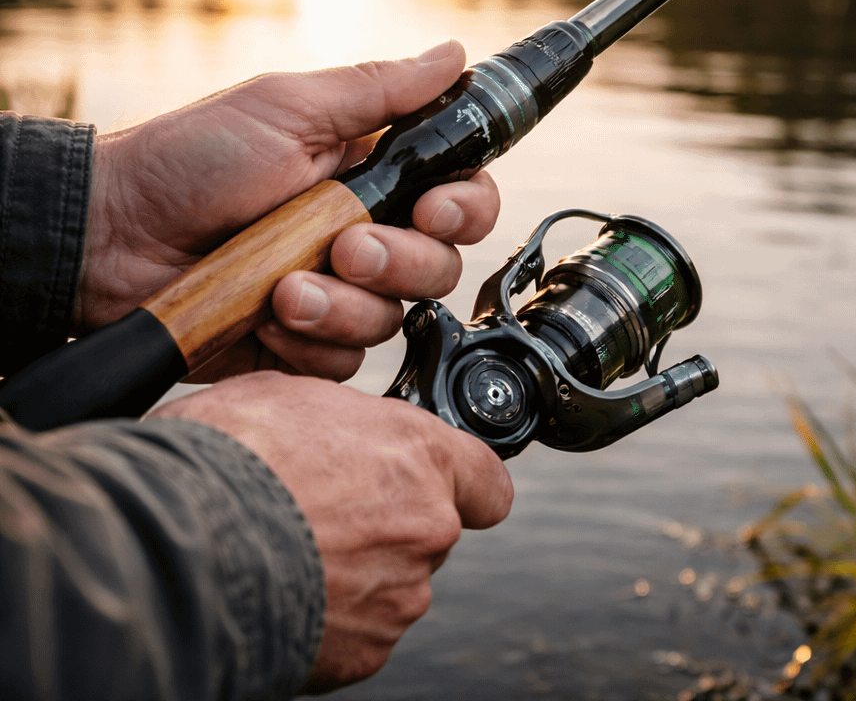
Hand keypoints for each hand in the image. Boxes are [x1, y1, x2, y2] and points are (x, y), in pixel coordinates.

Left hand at [76, 41, 499, 379]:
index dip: (464, 207)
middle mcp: (364, 232)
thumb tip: (455, 54)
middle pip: (439, 264)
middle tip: (346, 247)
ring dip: (343, 303)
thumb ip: (378, 91)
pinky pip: (346, 360)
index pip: (458, 194)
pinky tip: (266, 315)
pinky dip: (310, 340)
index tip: (433, 208)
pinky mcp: (305, 340)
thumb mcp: (286, 109)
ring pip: (392, 318)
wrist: (109, 236)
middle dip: (400, 260)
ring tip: (283, 287)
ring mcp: (336, 290)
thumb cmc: (191, 159)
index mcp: (370, 173)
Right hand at [148, 373, 512, 689]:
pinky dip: (328, 615)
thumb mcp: (293, 396)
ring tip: (288, 547)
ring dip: (356, 570)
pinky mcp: (363, 653)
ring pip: (392, 582)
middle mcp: (425, 526)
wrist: (176, 542)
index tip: (446, 487)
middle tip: (324, 509)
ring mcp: (397, 595)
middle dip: (388, 523)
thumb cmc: (229, 457)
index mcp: (418, 455)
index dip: (466, 484)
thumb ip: (347, 422)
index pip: (487, 480)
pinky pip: (357, 629)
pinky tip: (280, 586)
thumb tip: (344, 433)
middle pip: (429, 530)